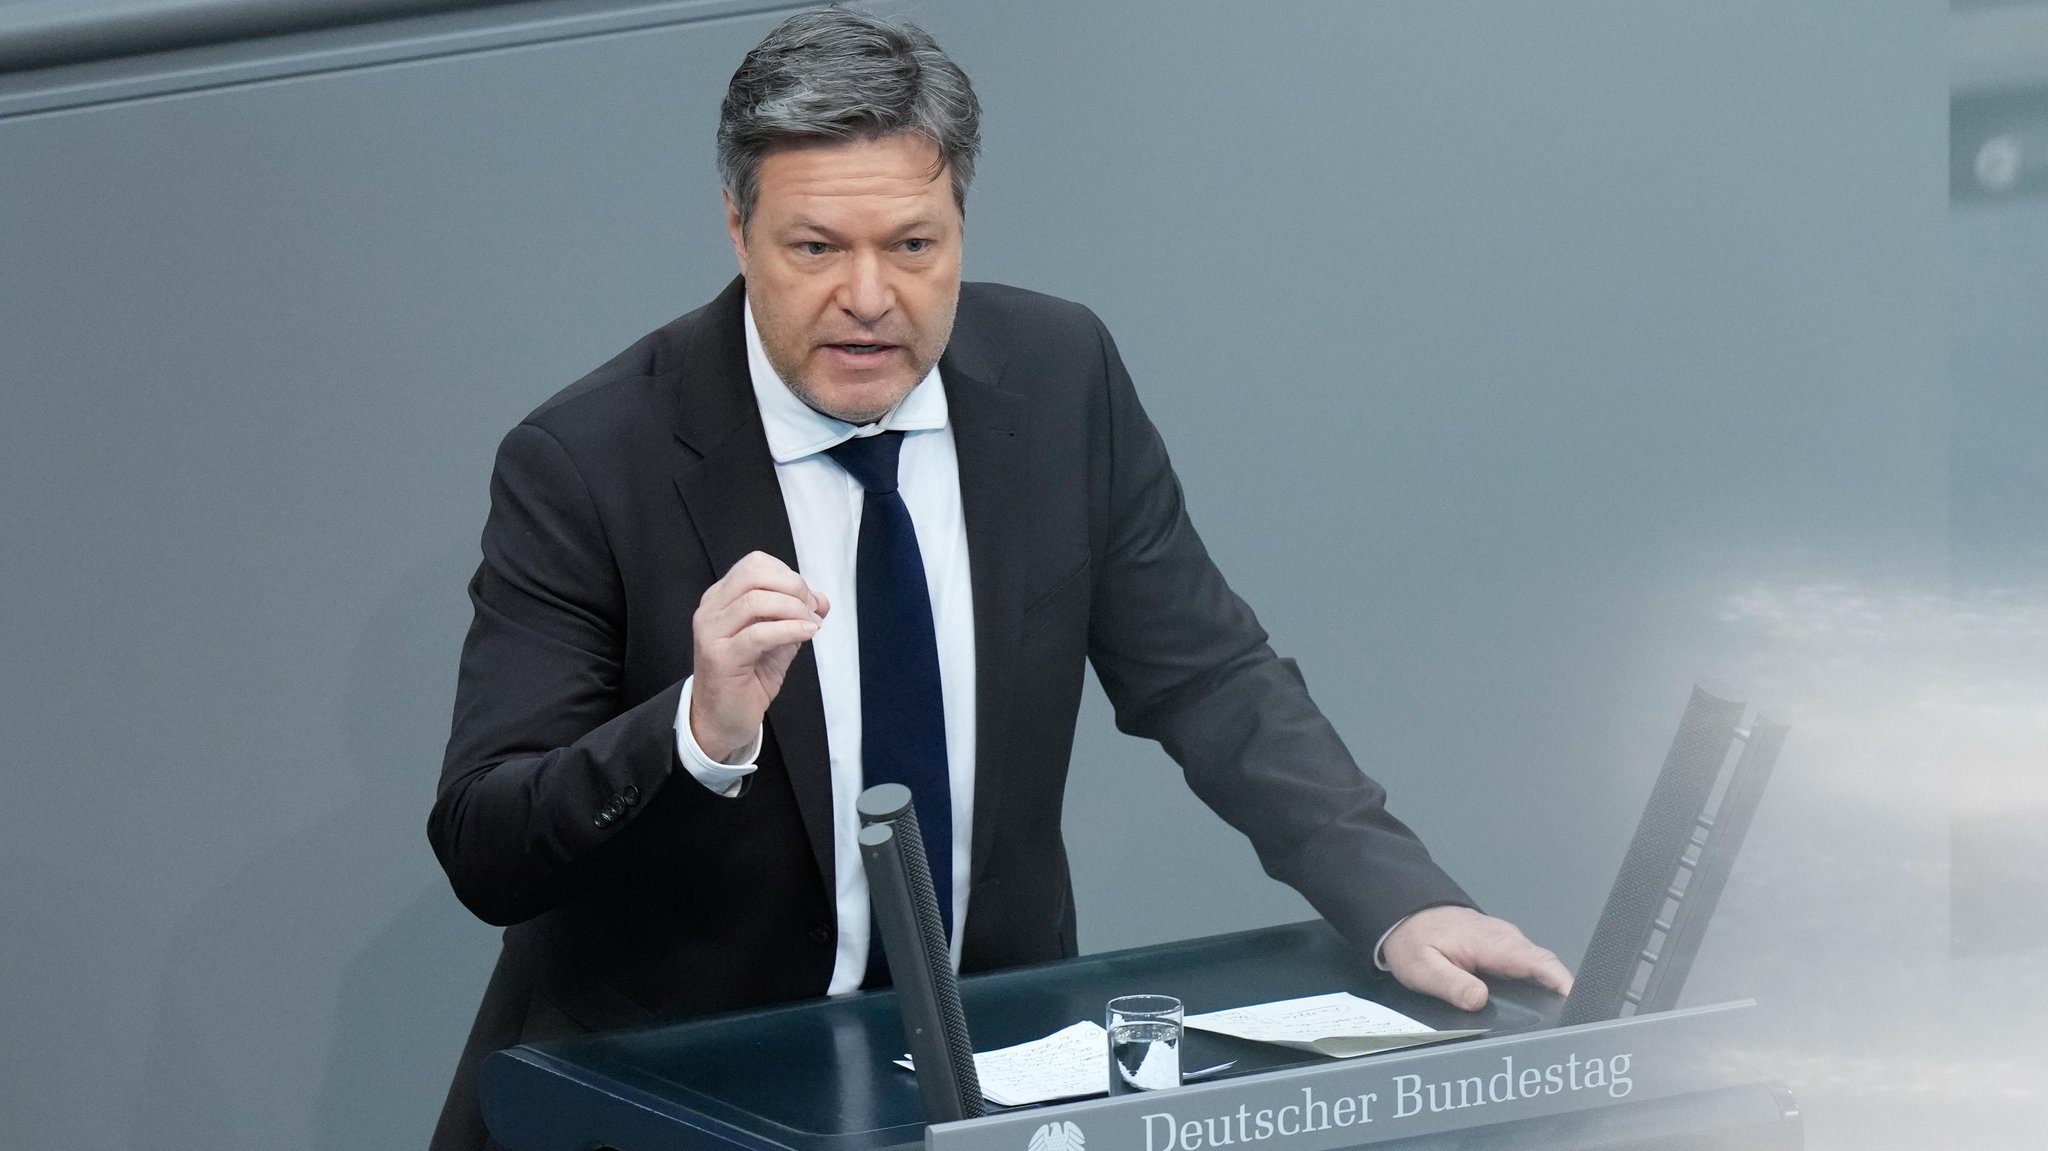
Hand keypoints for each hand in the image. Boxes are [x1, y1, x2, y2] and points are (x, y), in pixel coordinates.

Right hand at [689, 551, 828, 761]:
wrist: (722, 721)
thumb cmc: (747, 679)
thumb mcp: (777, 641)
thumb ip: (796, 617)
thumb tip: (821, 600)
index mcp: (721, 599)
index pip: (756, 564)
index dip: (789, 576)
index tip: (809, 600)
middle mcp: (711, 609)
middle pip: (754, 573)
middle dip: (793, 587)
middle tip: (811, 610)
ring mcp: (711, 632)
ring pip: (756, 601)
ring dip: (794, 610)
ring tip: (810, 626)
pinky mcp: (720, 658)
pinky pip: (758, 634)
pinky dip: (789, 629)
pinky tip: (806, 634)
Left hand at [1381, 905, 1573, 1011]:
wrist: (1404, 913)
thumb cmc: (1413, 939)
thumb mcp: (1424, 968)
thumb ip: (1452, 985)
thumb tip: (1480, 1001)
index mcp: (1492, 942)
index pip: (1540, 962)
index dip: (1563, 984)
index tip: (1578, 1006)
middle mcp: (1506, 939)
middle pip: (1546, 968)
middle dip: (1561, 995)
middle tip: (1566, 1027)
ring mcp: (1506, 942)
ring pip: (1538, 967)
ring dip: (1549, 991)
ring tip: (1555, 1023)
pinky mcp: (1501, 948)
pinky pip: (1526, 966)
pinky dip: (1535, 984)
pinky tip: (1533, 1007)